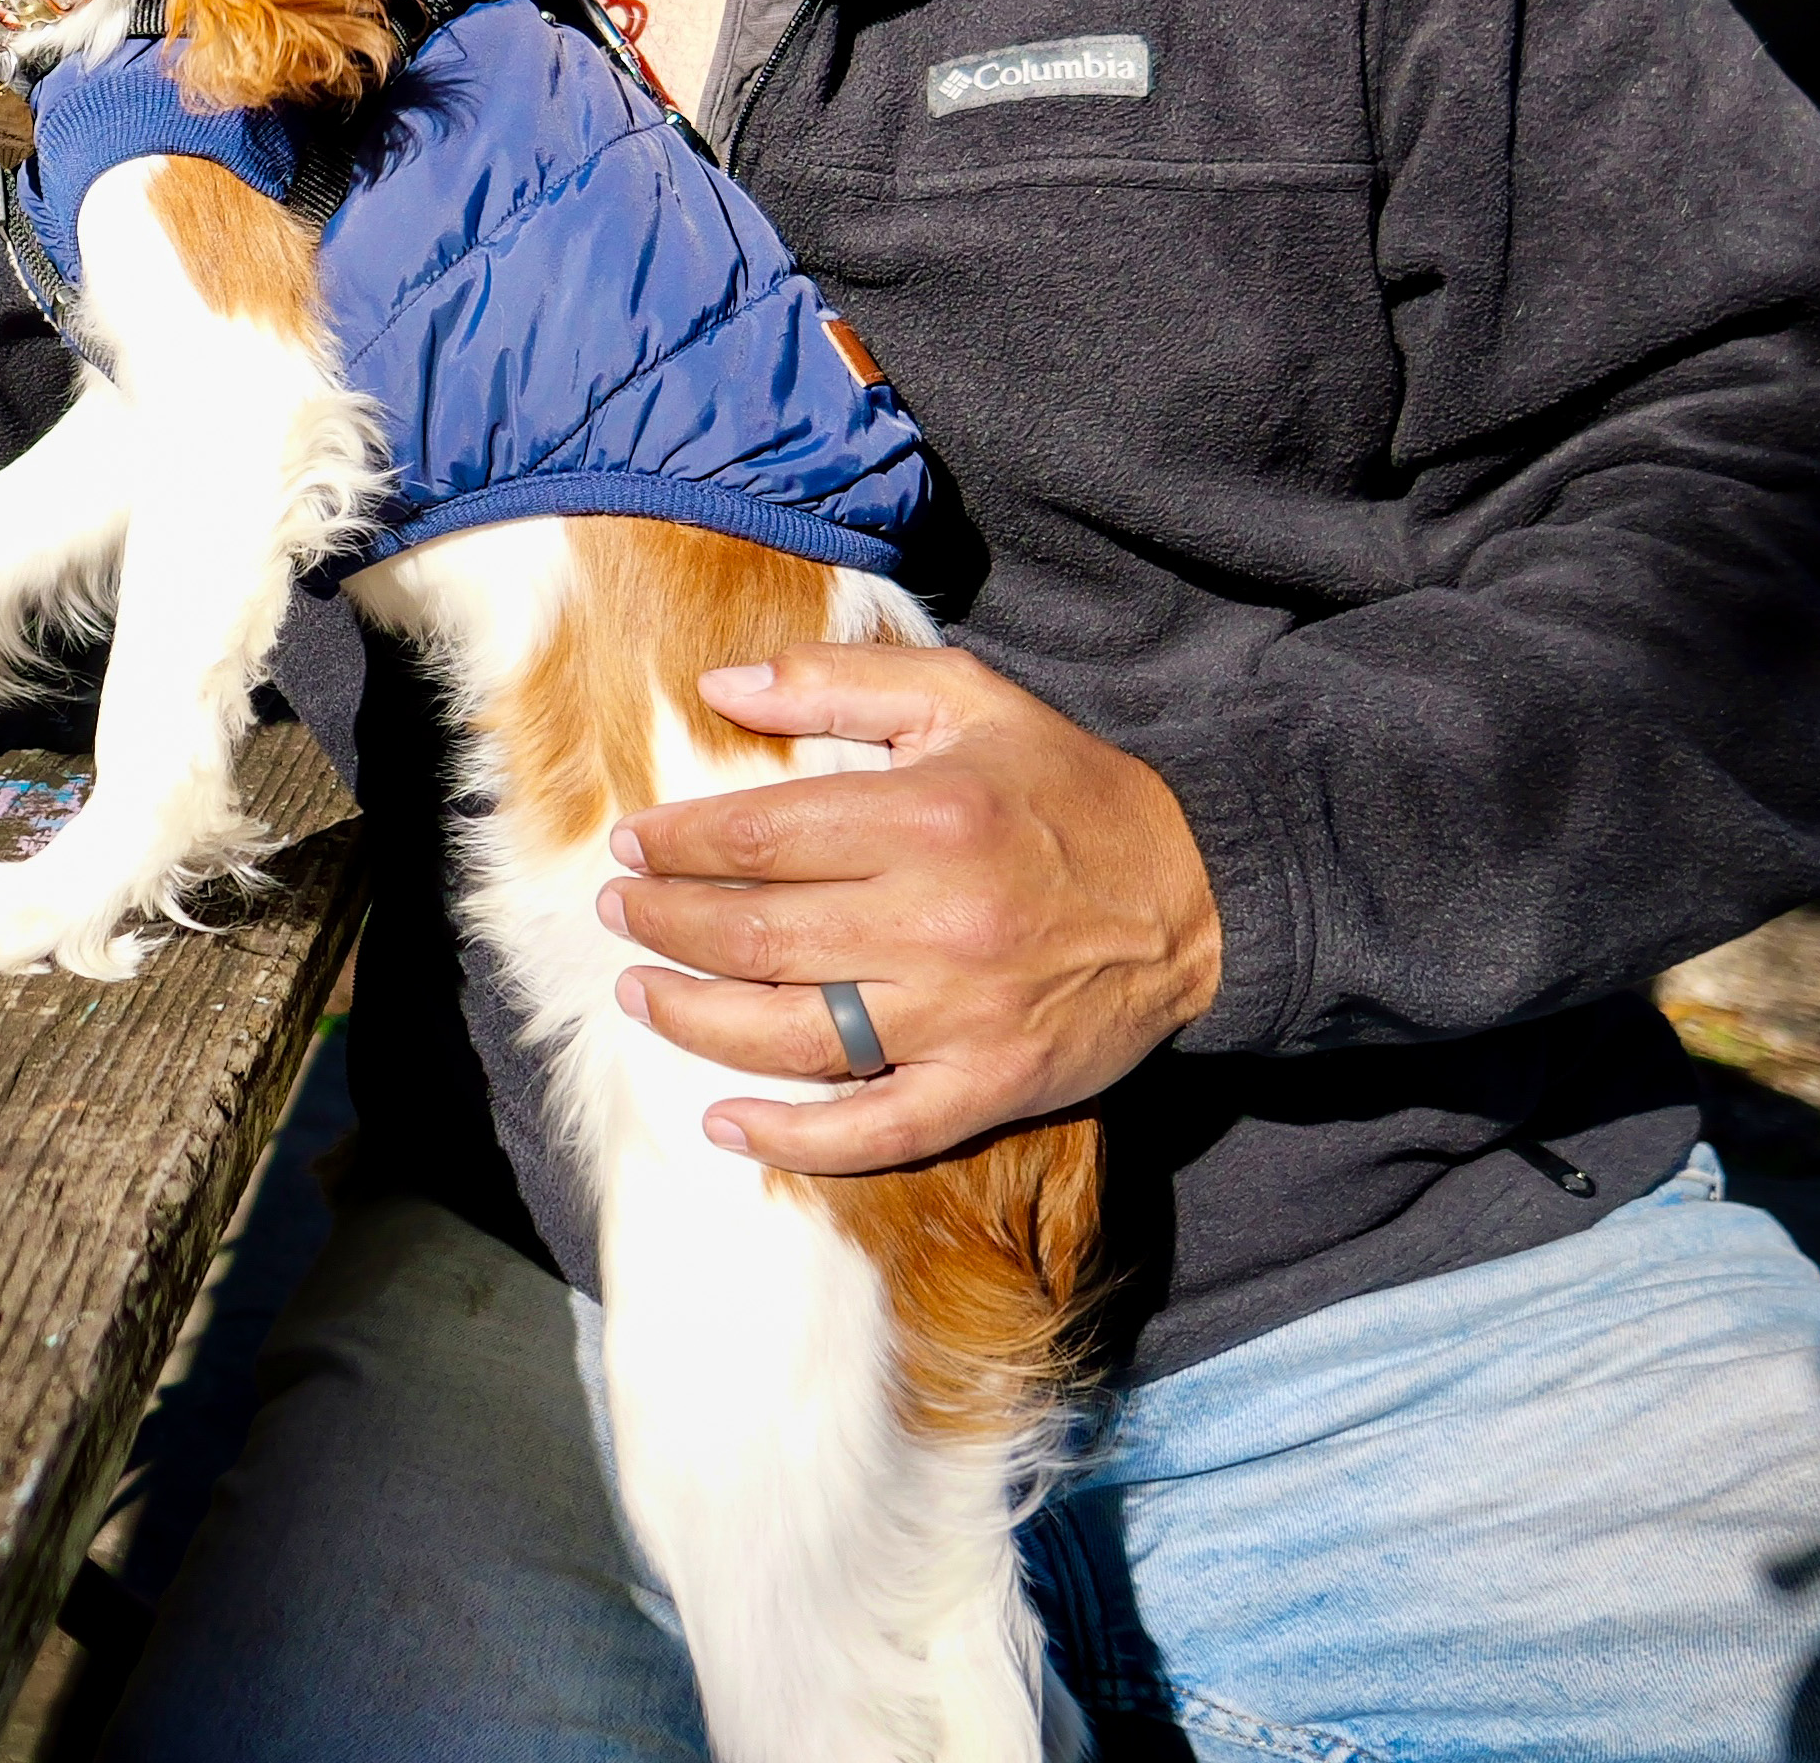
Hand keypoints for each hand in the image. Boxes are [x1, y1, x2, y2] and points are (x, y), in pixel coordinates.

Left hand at [594, 638, 1219, 1176]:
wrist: (1198, 896)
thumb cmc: (1066, 791)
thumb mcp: (967, 700)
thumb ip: (841, 682)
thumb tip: (722, 684)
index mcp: (928, 817)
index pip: (758, 838)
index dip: (677, 845)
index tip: (631, 845)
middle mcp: (937, 920)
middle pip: (756, 938)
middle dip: (666, 926)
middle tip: (621, 914)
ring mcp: (961, 1015)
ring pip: (791, 1035)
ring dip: (696, 1021)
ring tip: (641, 994)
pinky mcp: (988, 1086)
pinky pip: (872, 1130)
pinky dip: (791, 1138)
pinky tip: (726, 1125)